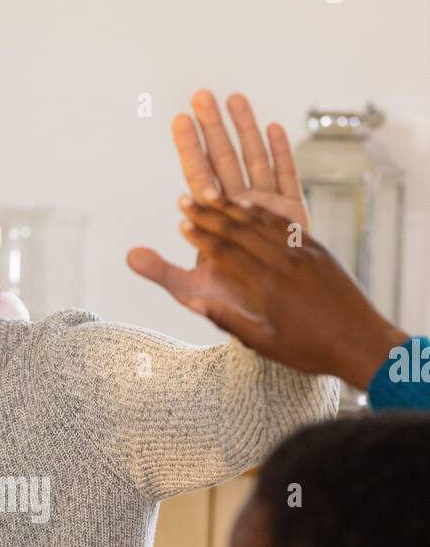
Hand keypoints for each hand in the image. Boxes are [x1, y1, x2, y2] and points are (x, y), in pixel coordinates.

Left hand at [127, 90, 308, 309]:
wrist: (268, 322)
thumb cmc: (228, 303)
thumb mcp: (190, 289)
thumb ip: (161, 271)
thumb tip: (127, 257)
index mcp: (213, 222)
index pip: (197, 178)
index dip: (189, 150)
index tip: (179, 121)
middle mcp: (238, 209)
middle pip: (224, 161)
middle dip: (213, 128)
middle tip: (201, 96)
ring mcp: (266, 209)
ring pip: (254, 160)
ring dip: (245, 130)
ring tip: (234, 98)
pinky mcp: (293, 217)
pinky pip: (287, 179)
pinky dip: (282, 154)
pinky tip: (274, 127)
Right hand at [174, 196, 403, 386]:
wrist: (363, 343)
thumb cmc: (313, 351)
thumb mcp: (266, 344)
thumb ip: (230, 322)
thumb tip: (196, 303)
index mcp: (269, 286)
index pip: (226, 253)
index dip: (200, 236)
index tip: (181, 223)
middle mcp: (285, 262)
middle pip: (240, 230)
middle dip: (209, 214)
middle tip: (187, 199)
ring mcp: (304, 253)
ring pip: (263, 222)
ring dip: (234, 207)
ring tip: (213, 195)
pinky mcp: (319, 250)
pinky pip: (286, 225)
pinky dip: (264, 213)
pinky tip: (251, 206)